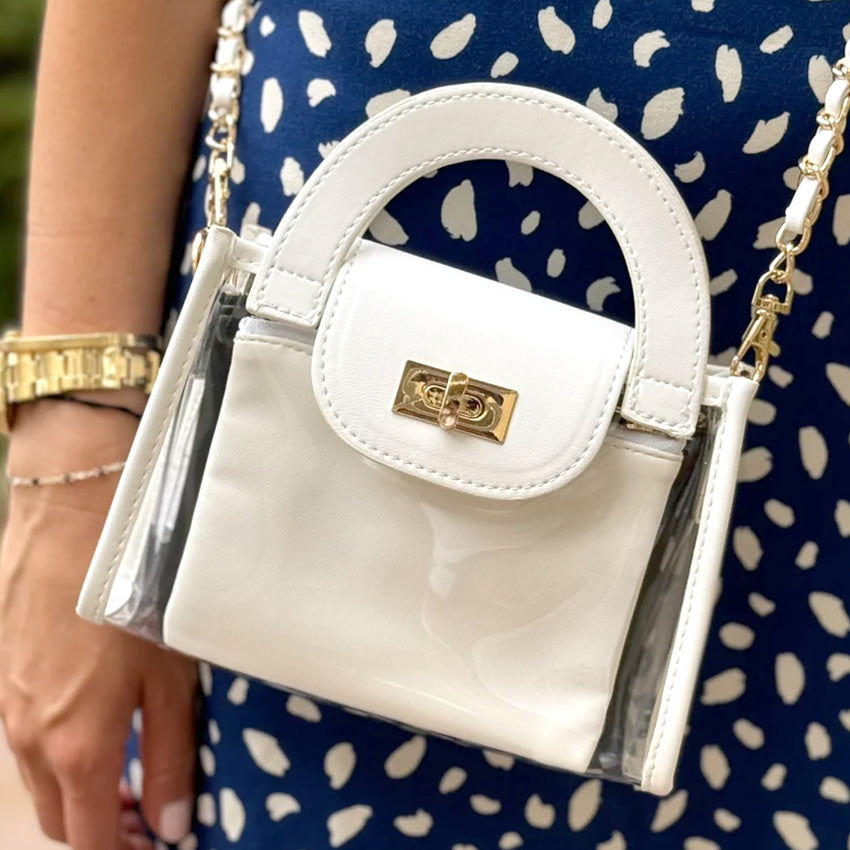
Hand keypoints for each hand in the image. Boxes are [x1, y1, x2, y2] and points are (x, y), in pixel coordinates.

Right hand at [0, 401, 197, 847]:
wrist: (75, 517)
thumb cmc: (135, 596)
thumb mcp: (171, 678)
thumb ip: (170, 757)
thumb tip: (171, 823)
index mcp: (76, 747)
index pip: (90, 841)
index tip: (153, 846)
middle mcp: (30, 738)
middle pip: (59, 817)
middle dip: (98, 828)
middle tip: (145, 810)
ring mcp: (8, 706)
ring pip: (40, 777)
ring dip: (79, 787)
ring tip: (128, 766)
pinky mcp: (3, 673)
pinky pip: (26, 733)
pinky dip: (59, 748)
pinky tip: (95, 715)